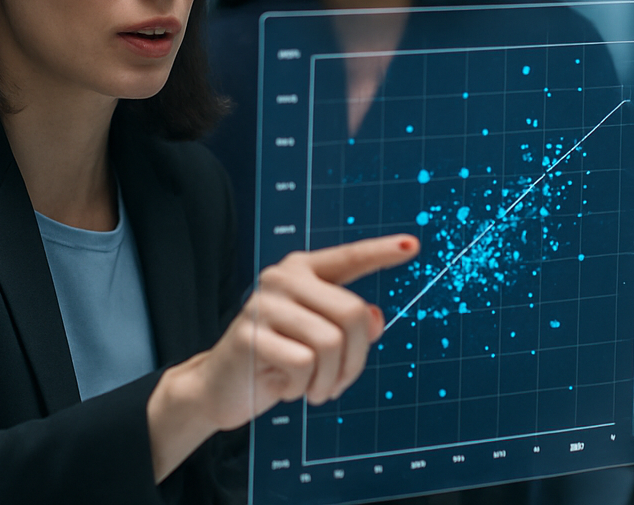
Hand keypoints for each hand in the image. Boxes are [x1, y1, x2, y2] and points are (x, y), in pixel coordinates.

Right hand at [147, 234, 418, 479]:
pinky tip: (285, 385)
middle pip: (353, 314)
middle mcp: (283, 278)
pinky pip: (304, 364)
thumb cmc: (278, 358)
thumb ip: (350, 326)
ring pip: (331, 344)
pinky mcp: (249, 335)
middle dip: (356, 360)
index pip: (349, 258)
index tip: (412, 245)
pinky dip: (303, 387)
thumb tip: (377, 320)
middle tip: (340, 383)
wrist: (220, 386)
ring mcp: (263, 304)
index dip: (381, 253)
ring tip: (314, 389)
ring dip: (330, 380)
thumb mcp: (319, 341)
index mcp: (303, 271)